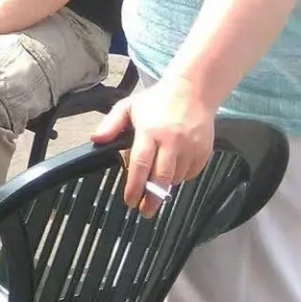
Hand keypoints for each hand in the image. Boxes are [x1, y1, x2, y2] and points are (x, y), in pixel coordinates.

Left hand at [92, 76, 216, 214]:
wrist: (193, 90)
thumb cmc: (157, 100)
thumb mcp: (128, 106)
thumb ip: (111, 124)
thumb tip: (96, 140)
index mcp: (150, 131)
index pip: (140, 164)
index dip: (134, 186)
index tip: (129, 201)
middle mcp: (172, 141)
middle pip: (161, 178)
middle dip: (152, 198)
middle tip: (145, 211)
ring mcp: (190, 147)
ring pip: (176, 178)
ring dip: (165, 185)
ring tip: (157, 183)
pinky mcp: (204, 151)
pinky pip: (191, 173)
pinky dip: (181, 176)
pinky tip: (173, 169)